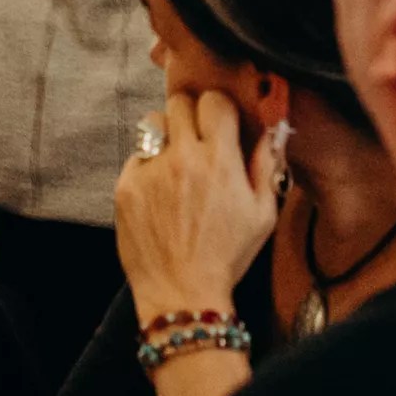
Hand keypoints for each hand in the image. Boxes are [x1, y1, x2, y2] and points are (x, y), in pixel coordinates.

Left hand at [115, 91, 283, 320]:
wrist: (183, 294)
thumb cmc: (226, 257)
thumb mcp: (263, 214)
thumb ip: (266, 165)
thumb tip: (269, 130)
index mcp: (220, 161)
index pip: (215, 101)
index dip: (219, 109)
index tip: (221, 124)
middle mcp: (183, 159)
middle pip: (180, 102)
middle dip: (191, 116)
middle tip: (196, 138)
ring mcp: (151, 171)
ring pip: (153, 124)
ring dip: (166, 136)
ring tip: (174, 164)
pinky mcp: (126, 187)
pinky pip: (136, 157)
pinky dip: (147, 168)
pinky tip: (159, 194)